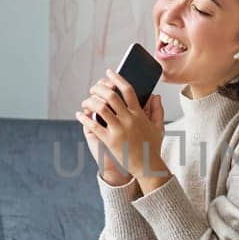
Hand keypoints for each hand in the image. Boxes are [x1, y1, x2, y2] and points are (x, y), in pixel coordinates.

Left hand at [75, 70, 167, 188]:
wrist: (147, 166)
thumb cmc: (152, 147)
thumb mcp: (159, 127)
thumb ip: (158, 110)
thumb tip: (156, 95)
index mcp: (139, 114)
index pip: (128, 90)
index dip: (117, 79)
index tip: (109, 72)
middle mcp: (128, 119)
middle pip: (111, 96)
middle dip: (99, 88)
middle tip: (93, 88)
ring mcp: (118, 130)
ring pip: (100, 108)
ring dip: (90, 102)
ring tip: (86, 102)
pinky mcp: (110, 141)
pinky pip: (94, 125)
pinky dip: (84, 118)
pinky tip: (79, 115)